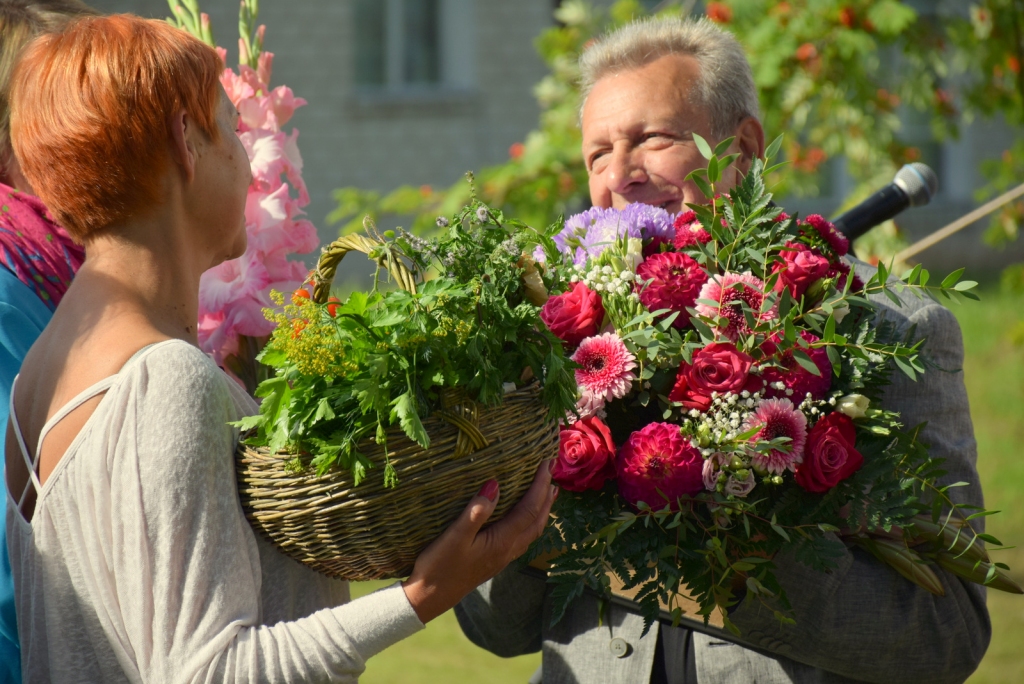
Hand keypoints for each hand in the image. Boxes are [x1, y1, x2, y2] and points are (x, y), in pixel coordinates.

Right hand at [401, 461, 556, 622]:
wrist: (429, 599)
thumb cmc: (438, 567)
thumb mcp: (454, 537)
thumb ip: (476, 511)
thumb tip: (495, 484)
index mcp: (502, 541)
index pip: (529, 509)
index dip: (539, 486)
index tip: (546, 463)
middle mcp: (508, 550)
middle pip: (537, 520)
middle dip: (547, 495)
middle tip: (552, 470)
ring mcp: (503, 557)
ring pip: (532, 530)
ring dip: (543, 509)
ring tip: (548, 493)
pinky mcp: (495, 560)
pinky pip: (523, 537)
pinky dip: (531, 521)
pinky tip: (523, 518)